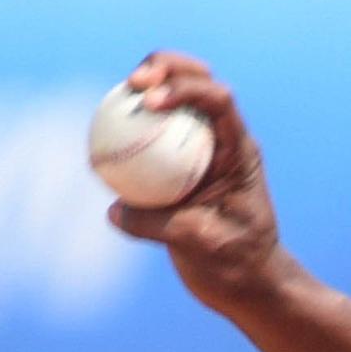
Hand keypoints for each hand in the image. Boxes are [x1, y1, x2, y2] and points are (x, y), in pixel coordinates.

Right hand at [106, 51, 287, 314]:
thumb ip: (158, 226)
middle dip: (166, 68)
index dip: (184, 89)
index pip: (218, 100)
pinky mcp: (179, 165)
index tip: (150, 103)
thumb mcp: (199, 245)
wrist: (246, 283)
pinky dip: (131, 125)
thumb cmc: (236, 264)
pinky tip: (104, 131)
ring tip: (120, 92)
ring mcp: (200, 149)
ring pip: (174, 101)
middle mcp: (221, 141)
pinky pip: (153, 136)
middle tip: (134, 82)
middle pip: (197, 81)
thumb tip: (114, 210)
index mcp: (238, 151)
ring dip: (147, 87)